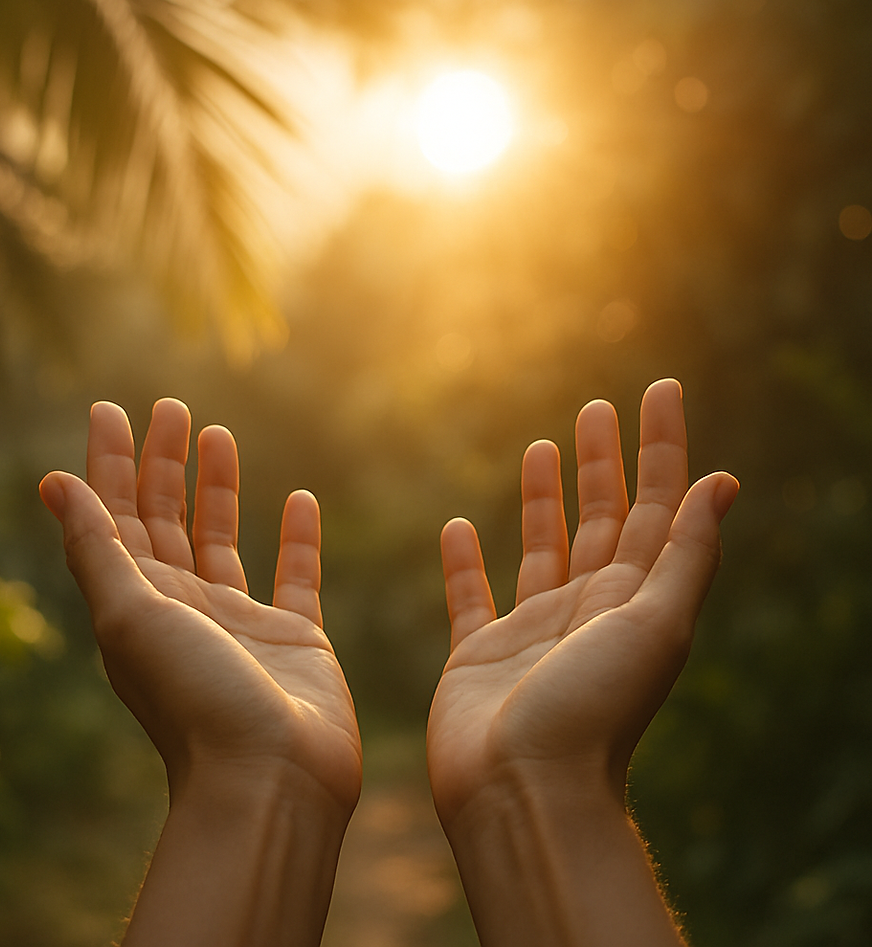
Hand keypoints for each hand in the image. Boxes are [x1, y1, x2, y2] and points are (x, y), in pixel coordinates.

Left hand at [39, 398, 360, 810]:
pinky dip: (297, 537)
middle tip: (171, 406)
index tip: (110, 410)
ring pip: (224, 539)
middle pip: (167, 520)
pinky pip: (296, 574)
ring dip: (219, 487)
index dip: (109, 464)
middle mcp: (184, 609)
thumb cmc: (195, 699)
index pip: (115, 518)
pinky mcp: (295, 637)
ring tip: (219, 434)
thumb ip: (95, 548)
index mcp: (138, 604)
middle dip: (164, 462)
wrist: (271, 778)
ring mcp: (241, 623)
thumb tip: (52, 482)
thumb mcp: (130, 616)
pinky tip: (300, 498)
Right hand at [427, 379, 737, 824]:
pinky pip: (472, 595)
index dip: (662, 447)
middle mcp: (589, 610)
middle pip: (602, 519)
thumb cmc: (592, 710)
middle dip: (602, 461)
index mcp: (635, 600)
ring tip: (538, 447)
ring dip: (542, 498)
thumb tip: (724, 482)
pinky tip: (457, 525)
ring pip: (542, 547)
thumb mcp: (656, 624)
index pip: (656, 506)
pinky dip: (465, 562)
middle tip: (595, 407)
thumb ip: (686, 554)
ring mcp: (534, 631)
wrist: (523, 790)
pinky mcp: (481, 653)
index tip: (660, 390)